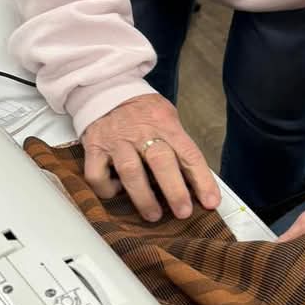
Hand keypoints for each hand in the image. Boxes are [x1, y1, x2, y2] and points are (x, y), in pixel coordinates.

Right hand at [82, 94, 219, 222]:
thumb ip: (177, 145)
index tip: (211, 201)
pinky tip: (116, 193)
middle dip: (174, 190)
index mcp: (165, 125)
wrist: (105, 89)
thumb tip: (194, 182)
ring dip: (143, 197)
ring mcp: (116, 141)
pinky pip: (97, 174)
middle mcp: (141, 132)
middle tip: (183, 212)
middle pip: (161, 161)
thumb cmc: (141, 112)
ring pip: (130, 171)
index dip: (202, 180)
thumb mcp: (166, 118)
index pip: (189, 153)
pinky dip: (107, 189)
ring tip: (154, 215)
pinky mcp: (94, 148)